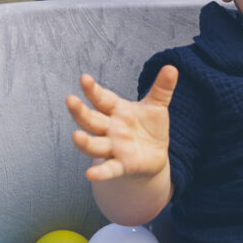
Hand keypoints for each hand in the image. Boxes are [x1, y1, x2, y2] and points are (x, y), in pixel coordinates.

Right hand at [65, 65, 177, 181]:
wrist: (155, 156)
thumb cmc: (149, 127)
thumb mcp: (157, 106)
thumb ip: (162, 89)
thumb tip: (172, 67)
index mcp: (116, 111)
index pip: (101, 99)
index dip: (92, 90)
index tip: (84, 78)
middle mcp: (110, 129)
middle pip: (90, 120)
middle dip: (80, 111)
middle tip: (70, 100)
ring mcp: (113, 148)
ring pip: (94, 145)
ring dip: (84, 142)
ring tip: (76, 136)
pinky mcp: (121, 165)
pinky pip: (109, 169)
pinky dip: (100, 173)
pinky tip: (90, 175)